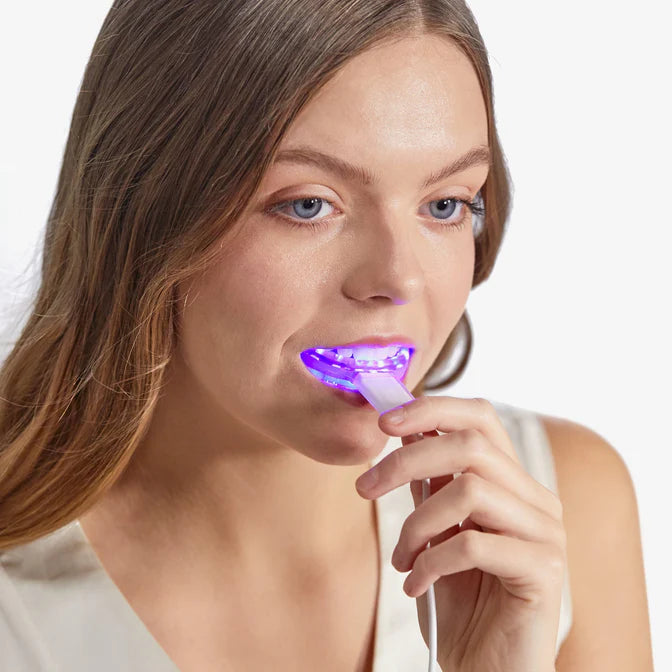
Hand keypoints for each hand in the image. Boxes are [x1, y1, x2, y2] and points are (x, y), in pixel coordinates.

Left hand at [355, 396, 565, 671]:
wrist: (489, 668)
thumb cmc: (462, 600)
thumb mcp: (436, 531)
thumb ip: (430, 484)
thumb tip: (402, 432)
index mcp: (512, 482)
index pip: (480, 417)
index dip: (432, 409)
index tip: (383, 422)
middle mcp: (536, 499)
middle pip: (470, 445)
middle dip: (405, 462)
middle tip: (365, 488)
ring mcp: (545, 532)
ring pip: (468, 490)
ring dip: (416, 523)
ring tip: (401, 557)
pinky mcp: (543, 570)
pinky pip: (472, 544)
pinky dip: (430, 561)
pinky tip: (415, 583)